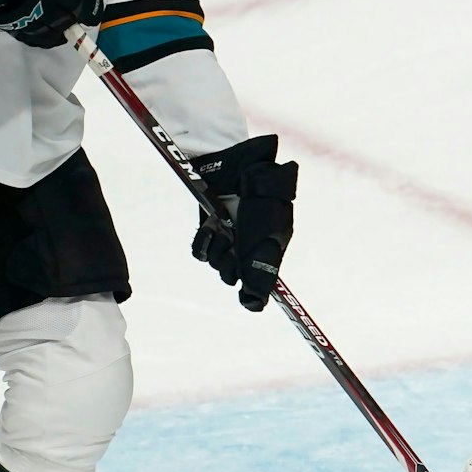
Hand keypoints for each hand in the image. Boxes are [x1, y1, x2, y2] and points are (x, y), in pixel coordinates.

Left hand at [191, 135, 298, 310]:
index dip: (252, 294)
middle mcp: (249, 248)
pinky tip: (211, 228)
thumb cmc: (262, 198)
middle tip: (234, 246)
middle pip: (234, 277)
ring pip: (216, 264)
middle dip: (231, 265)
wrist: (241, 167)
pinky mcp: (211, 228)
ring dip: (217, 249)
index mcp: (269, 251)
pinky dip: (204, 242)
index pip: (260, 287)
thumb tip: (254, 305)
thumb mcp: (267, 237)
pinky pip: (201, 251)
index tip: (245, 296)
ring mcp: (229, 238)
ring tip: (224, 228)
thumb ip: (261, 270)